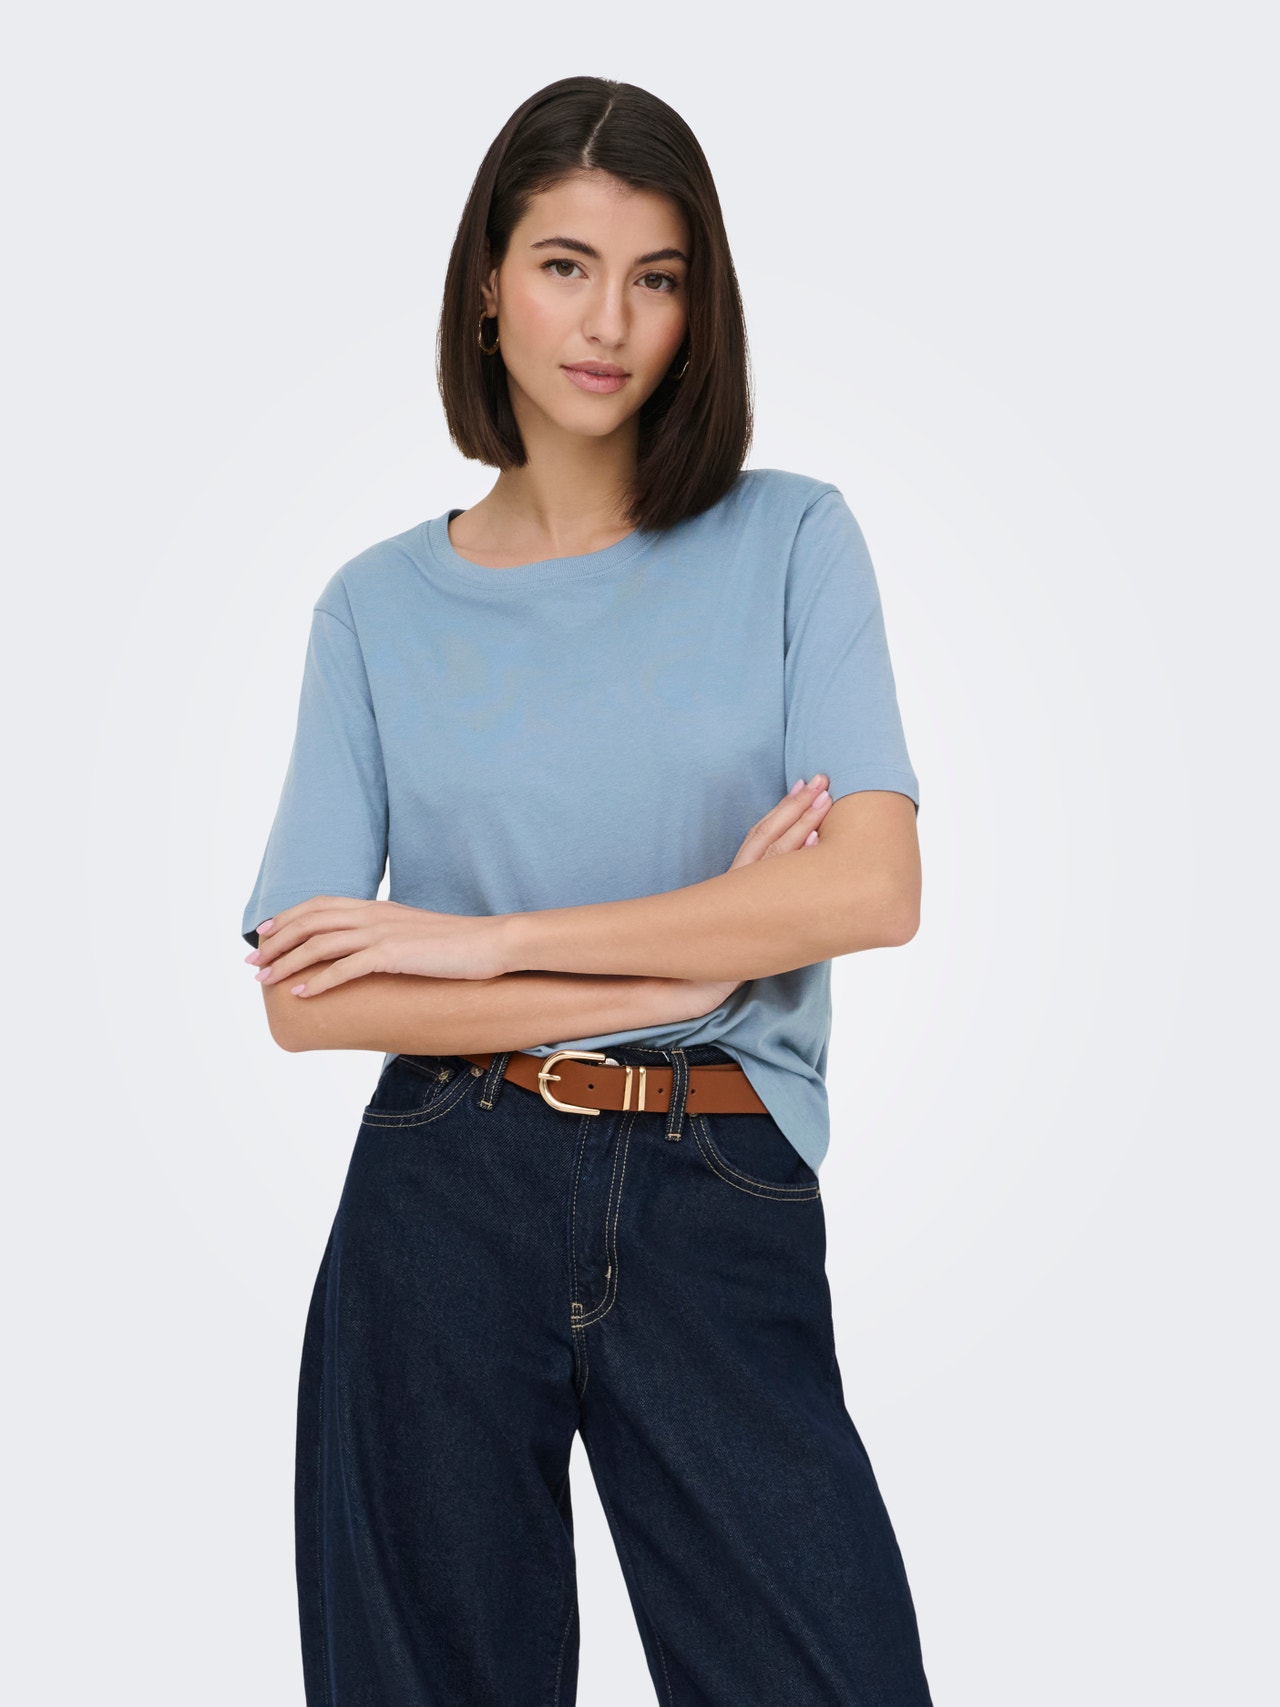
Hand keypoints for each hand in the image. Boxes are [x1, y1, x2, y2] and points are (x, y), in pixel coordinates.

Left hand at [246, 896, 509, 997]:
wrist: (491, 943)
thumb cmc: (457, 945)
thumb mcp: (414, 935)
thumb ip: (388, 938)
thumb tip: (369, 956)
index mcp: (377, 907)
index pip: (320, 905)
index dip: (287, 918)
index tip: (264, 935)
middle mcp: (373, 914)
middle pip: (310, 921)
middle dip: (276, 943)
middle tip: (253, 963)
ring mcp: (382, 933)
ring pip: (319, 943)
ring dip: (287, 963)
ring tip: (266, 981)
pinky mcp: (393, 954)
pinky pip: (345, 967)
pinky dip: (318, 980)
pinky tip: (300, 993)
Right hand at [655, 772, 832, 1019]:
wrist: (686, 986)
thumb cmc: (710, 961)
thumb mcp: (738, 925)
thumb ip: (752, 905)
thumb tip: (782, 888)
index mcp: (737, 882)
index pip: (761, 835)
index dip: (783, 810)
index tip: (801, 785)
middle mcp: (741, 884)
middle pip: (772, 836)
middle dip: (798, 807)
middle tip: (822, 779)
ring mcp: (746, 898)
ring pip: (777, 853)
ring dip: (802, 824)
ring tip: (824, 800)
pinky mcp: (753, 915)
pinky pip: (775, 879)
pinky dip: (796, 857)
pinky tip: (814, 841)